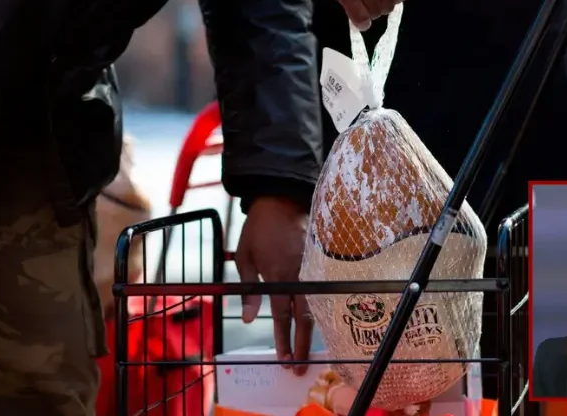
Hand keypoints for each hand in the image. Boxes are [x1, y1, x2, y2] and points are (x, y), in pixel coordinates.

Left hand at [235, 196, 312, 375]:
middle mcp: (297, 275)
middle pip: (302, 317)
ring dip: (311, 332)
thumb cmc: (258, 228)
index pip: (281, 315)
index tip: (283, 360)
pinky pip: (320, 291)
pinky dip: (320, 310)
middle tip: (298, 367)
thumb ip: (248, 291)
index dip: (282, 339)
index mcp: (277, 275)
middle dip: (300, 344)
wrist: (281, 198)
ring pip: (315, 306)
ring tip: (308, 352)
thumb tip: (246, 320)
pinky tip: (320, 324)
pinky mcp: (318, 261)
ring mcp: (311, 268)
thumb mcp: (245, 258)